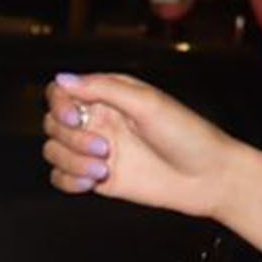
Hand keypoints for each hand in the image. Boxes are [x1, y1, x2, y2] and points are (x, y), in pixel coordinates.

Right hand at [46, 71, 244, 219]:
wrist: (208, 177)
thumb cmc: (187, 135)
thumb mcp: (148, 104)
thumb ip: (104, 89)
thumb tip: (62, 78)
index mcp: (109, 96)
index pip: (61, 92)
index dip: (59, 104)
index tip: (74, 118)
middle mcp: (99, 121)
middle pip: (53, 123)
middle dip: (71, 137)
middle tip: (105, 148)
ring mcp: (96, 150)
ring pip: (54, 151)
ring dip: (72, 161)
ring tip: (103, 169)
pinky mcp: (97, 178)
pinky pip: (61, 178)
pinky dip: (68, 180)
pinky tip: (91, 183)